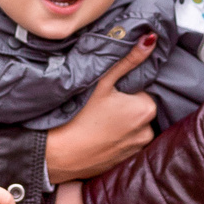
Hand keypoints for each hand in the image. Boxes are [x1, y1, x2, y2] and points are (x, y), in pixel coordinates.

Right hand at [43, 36, 157, 183]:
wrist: (54, 155)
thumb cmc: (76, 116)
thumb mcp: (102, 82)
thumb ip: (128, 60)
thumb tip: (150, 39)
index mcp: (146, 110)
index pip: (142, 91)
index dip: (124, 89)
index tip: (107, 92)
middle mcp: (147, 133)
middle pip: (137, 110)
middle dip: (123, 106)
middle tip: (98, 106)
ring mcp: (135, 151)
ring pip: (131, 128)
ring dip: (119, 124)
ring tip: (95, 121)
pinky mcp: (122, 164)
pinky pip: (122, 145)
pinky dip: (113, 140)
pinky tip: (95, 136)